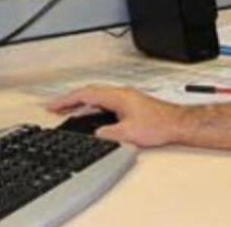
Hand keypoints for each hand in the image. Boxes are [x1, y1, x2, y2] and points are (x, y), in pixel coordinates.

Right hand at [46, 84, 186, 146]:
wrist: (177, 124)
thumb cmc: (159, 125)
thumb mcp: (129, 134)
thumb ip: (108, 135)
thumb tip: (95, 136)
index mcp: (117, 96)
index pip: (85, 95)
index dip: (66, 100)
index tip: (52, 105)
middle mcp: (120, 94)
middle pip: (88, 94)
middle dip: (69, 100)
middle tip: (54, 107)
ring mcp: (125, 98)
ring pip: (96, 97)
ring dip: (80, 103)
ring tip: (66, 110)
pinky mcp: (129, 105)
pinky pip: (103, 102)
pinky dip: (91, 107)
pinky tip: (89, 115)